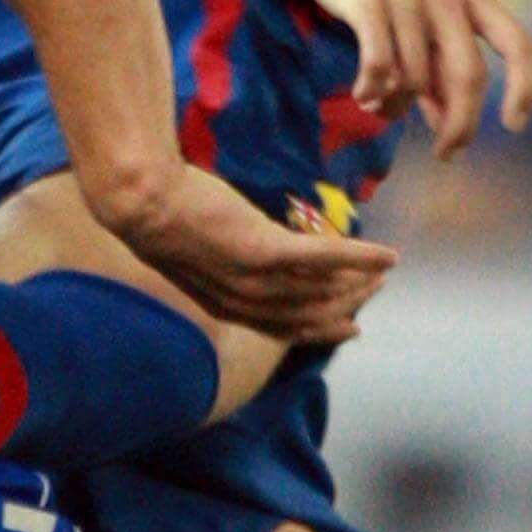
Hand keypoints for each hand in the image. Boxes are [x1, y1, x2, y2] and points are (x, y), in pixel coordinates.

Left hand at [101, 165, 396, 343]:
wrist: (142, 201)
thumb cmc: (163, 215)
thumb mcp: (194, 251)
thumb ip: (224, 263)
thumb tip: (247, 252)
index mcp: (226, 306)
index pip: (286, 328)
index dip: (321, 330)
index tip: (350, 328)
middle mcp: (244, 302)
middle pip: (312, 313)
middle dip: (348, 305)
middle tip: (374, 290)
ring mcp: (256, 278)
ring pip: (324, 290)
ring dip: (359, 281)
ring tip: (383, 271)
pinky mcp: (266, 249)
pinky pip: (327, 257)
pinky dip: (361, 257)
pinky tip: (389, 256)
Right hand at [276, 0, 531, 159]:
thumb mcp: (426, 15)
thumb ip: (440, 64)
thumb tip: (449, 124)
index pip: (518, 42)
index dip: (524, 86)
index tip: (514, 124)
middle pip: (467, 74)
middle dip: (460, 123)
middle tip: (445, 152)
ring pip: (415, 77)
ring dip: (397, 107)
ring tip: (379, 109)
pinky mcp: (367, 1)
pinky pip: (378, 64)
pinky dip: (372, 90)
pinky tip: (363, 95)